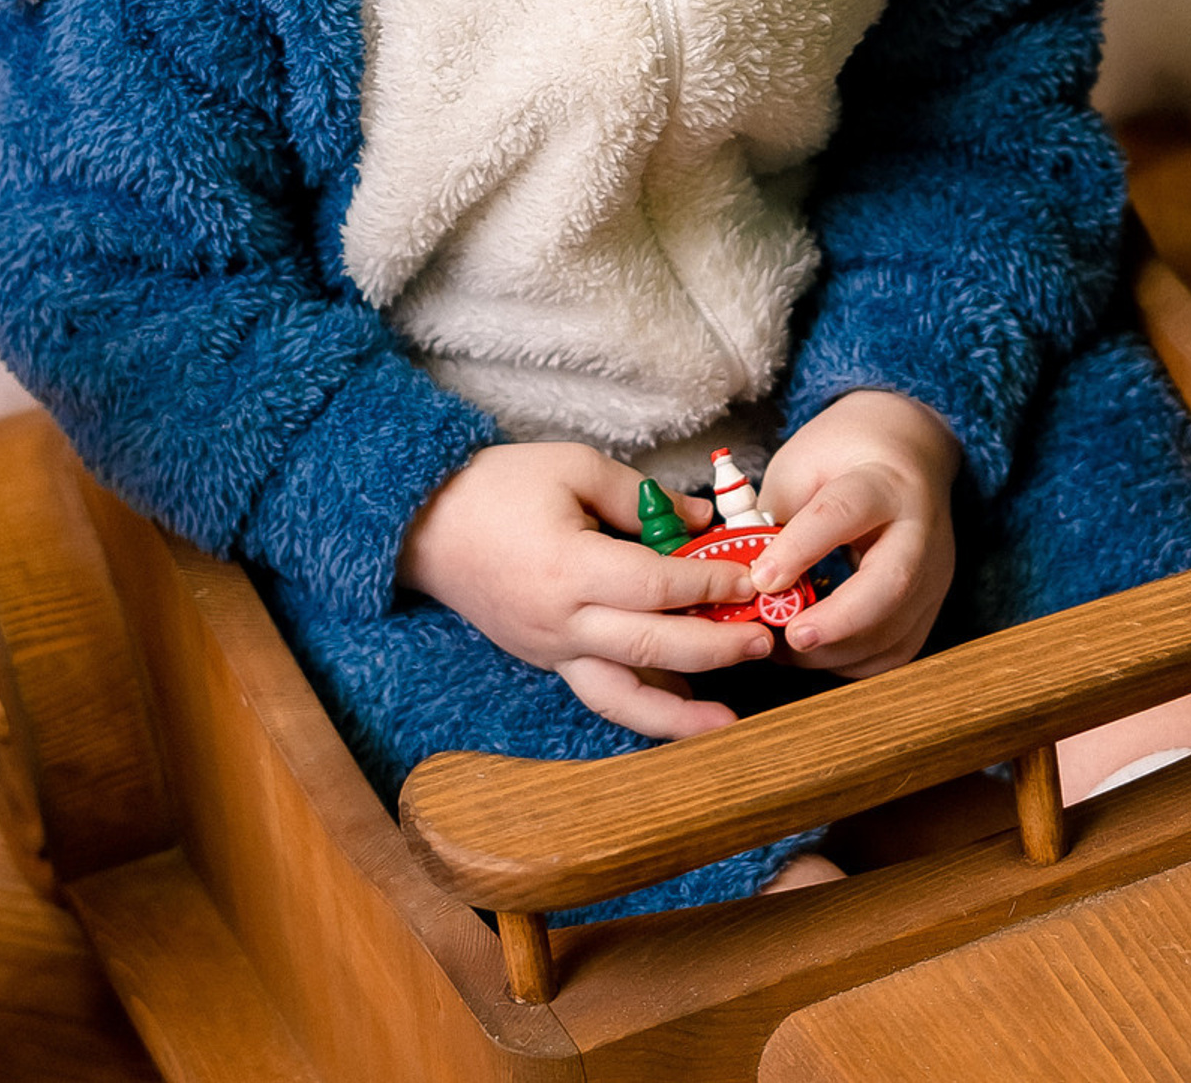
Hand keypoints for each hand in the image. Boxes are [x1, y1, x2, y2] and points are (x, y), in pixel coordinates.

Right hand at [396, 441, 772, 738]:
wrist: (426, 525)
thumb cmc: (500, 486)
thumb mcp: (575, 468)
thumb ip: (641, 498)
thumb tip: (703, 522)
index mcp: (569, 569)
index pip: (656, 587)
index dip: (710, 584)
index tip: (752, 577)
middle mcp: (561, 622)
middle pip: (649, 649)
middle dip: (713, 650)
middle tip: (764, 642)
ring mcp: (550, 650)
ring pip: (620, 698)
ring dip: (678, 716)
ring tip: (728, 724)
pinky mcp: (545, 660)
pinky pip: (599, 691)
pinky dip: (641, 707)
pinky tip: (680, 709)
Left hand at [750, 390, 960, 676]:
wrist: (908, 452)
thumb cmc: (844, 455)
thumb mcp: (801, 464)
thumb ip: (774, 516)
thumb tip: (743, 577)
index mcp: (883, 480)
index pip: (844, 513)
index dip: (800, 549)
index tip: (760, 579)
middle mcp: (919, 529)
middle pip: (891, 582)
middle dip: (839, 619)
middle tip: (791, 636)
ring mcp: (933, 572)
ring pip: (894, 629)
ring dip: (834, 650)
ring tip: (782, 645)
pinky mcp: (930, 605)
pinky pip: (896, 651)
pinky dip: (853, 662)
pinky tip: (815, 652)